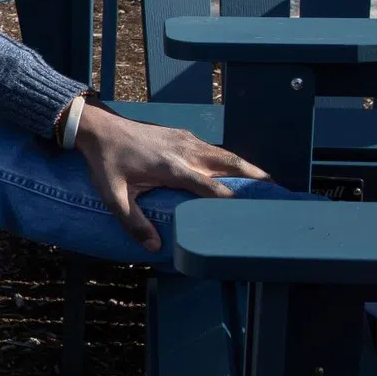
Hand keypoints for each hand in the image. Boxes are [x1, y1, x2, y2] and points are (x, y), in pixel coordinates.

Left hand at [68, 103, 267, 252]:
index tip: (252, 215)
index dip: (233, 201)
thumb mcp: (113, 196)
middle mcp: (186, 151)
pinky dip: (230, 161)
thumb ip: (133, 222)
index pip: (211, 187)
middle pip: (230, 164)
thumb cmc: (106, 163)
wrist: (99, 129)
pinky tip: (237, 172)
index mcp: (172, 167)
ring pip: (225, 154)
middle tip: (277, 193)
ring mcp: (186, 140)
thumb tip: (155, 246)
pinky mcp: (183, 136)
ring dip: (247, 168)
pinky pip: (214, 150)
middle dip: (255, 178)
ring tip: (267, 184)